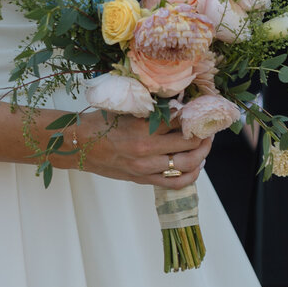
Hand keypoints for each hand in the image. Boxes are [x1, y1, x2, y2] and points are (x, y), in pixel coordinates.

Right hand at [66, 114, 213, 187]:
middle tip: (209, 128)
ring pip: (186, 165)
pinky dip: (191, 175)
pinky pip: (174, 182)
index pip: (181, 121)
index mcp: (143, 128)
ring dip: (202, 155)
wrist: (78, 146)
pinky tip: (197, 166)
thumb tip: (177, 103)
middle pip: (189, 144)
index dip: (195, 115)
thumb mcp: (126, 109)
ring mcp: (146, 168)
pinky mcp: (143, 179)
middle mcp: (147, 150)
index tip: (202, 110)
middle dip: (204, 136)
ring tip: (205, 145)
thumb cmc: (100, 124)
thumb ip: (151, 109)